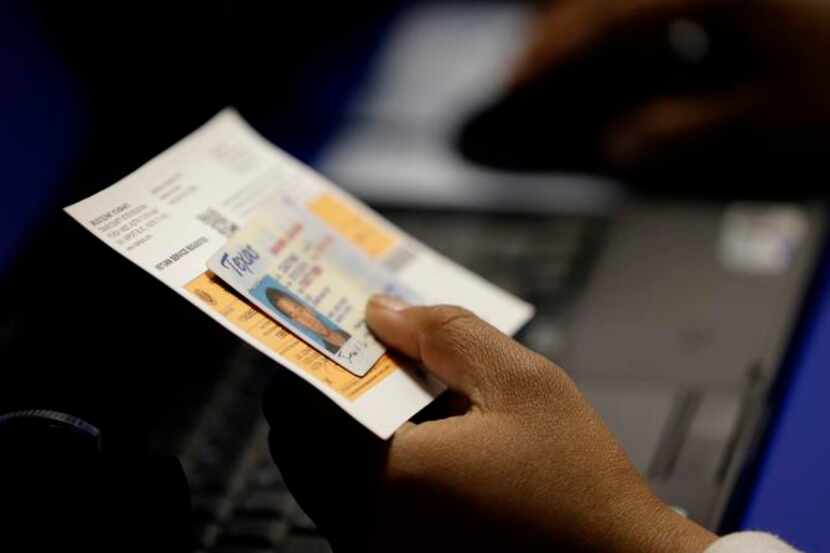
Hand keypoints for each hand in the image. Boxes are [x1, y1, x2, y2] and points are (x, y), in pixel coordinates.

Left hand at [264, 296, 716, 551]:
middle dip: (326, 390)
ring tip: (401, 389)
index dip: (307, 358)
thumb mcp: (523, 384)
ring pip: (321, 475)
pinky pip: (352, 505)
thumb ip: (448, 335)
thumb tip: (384, 310)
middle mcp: (366, 528)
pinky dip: (366, 463)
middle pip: (299, 442)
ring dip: (345, 427)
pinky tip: (422, 436)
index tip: (324, 328)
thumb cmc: (578, 484)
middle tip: (365, 353)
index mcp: (387, 480)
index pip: (299, 407)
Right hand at [512, 0, 829, 165]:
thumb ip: (679, 130)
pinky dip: (651, 17)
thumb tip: (619, 146)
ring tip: (587, 64)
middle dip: (566, 30)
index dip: (549, 56)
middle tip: (539, 73)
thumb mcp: (768, 115)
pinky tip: (656, 46)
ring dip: (606, 21)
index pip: (601, 19)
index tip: (514, 83)